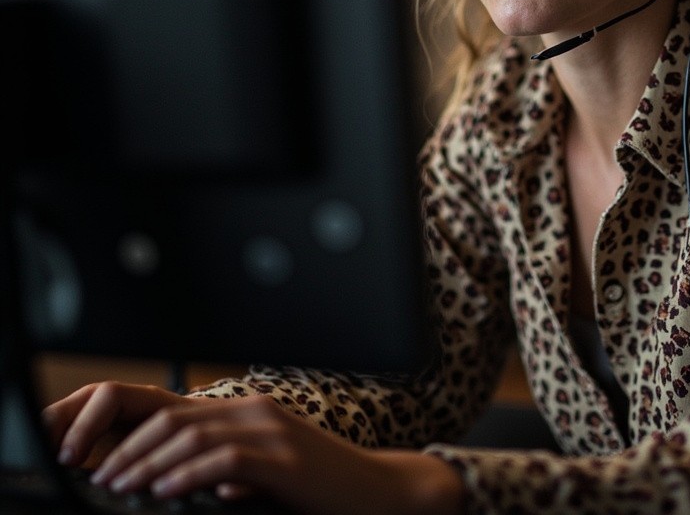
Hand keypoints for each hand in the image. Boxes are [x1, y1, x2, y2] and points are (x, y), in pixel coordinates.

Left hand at [45, 383, 462, 514]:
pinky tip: (164, 492)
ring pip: (193, 436)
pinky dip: (188, 475)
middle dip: (130, 448)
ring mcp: (271, 431)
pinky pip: (225, 459)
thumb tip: (177, 480)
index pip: (177, 412)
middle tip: (100, 478)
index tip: (104, 464)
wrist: (375, 489)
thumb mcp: (265, 472)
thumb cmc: (318, 486)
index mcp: (248, 412)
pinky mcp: (283, 458)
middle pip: (176, 420)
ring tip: (120, 486)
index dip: (134, 435)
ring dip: (149, 463)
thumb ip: (228, 468)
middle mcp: (256, 412)